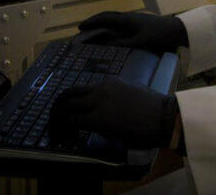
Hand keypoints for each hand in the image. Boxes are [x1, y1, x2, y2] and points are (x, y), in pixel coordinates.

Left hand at [49, 79, 179, 148]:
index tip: (69, 108)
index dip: (72, 99)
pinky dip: (65, 128)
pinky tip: (63, 134)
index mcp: (109, 82)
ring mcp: (98, 102)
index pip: (83, 89)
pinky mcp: (97, 119)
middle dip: (58, 105)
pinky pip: (74, 121)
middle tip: (54, 116)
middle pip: (70, 94)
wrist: (161, 116)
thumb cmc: (153, 108)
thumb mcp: (133, 93)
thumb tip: (112, 108)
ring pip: (67, 106)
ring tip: (54, 126)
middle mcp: (100, 88)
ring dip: (58, 116)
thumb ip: (118, 96)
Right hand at [77, 11, 188, 52]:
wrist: (177, 31)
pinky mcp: (140, 24)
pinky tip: (113, 35)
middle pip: (108, 16)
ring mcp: (135, 20)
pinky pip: (121, 24)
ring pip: (115, 19)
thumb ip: (122, 44)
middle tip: (84, 28)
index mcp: (126, 20)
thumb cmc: (159, 36)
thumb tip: (104, 45)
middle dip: (95, 21)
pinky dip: (112, 27)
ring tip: (95, 32)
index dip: (91, 23)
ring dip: (103, 24)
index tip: (80, 27)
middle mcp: (129, 17)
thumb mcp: (139, 42)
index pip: (104, 18)